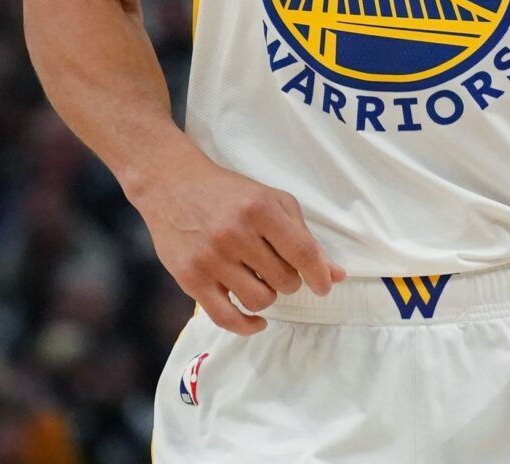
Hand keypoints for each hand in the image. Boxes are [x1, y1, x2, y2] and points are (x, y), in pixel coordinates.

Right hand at [132, 154, 345, 336]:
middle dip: (289, 280)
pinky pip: (226, 318)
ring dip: (268, 296)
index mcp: (260, 209)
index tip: (324, 286)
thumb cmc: (230, 194)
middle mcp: (235, 233)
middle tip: (278, 268)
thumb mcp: (272, 202)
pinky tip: (257, 320)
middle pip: (284, 280)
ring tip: (260, 280)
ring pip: (260, 300)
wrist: (172, 185)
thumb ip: (304, 238)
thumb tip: (336, 275)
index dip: (319, 275)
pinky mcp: (190, 278)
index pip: (302, 253)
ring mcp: (211, 257)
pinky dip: (248, 325)